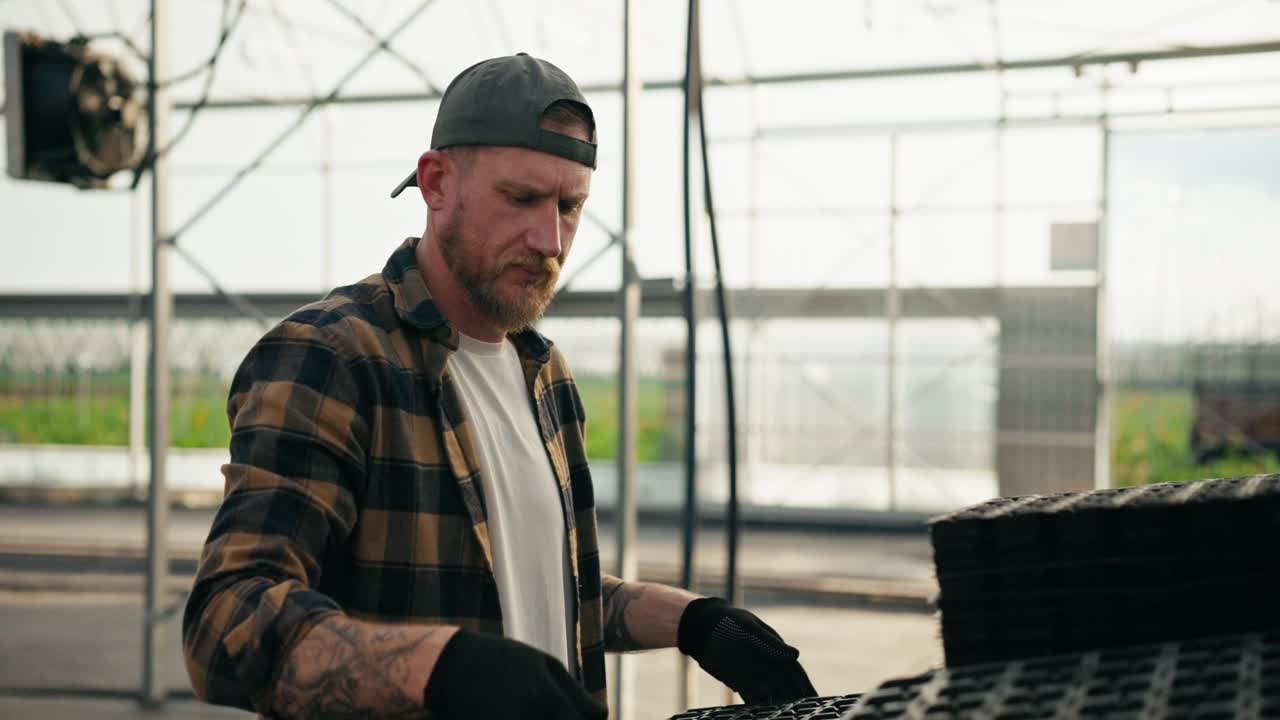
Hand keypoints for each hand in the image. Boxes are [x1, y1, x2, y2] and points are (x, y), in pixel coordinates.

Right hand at [424, 629, 606, 719]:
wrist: (449, 667)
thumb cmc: (501, 660)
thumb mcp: (541, 663)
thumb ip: (573, 691)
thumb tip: (601, 715)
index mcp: (544, 696)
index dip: (591, 719)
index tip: (586, 714)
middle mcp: (528, 719)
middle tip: (562, 711)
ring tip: (543, 710)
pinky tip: (525, 713)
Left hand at [677, 597, 817, 704]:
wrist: (704, 629)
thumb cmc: (731, 622)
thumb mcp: (750, 630)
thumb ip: (771, 644)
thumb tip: (796, 655)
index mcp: (776, 651)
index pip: (795, 672)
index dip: (806, 687)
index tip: (815, 699)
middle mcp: (768, 666)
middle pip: (786, 688)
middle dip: (795, 702)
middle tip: (804, 715)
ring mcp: (755, 676)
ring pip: (771, 696)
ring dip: (778, 708)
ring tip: (787, 718)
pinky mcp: (740, 684)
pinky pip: (752, 700)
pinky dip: (757, 709)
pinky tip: (762, 717)